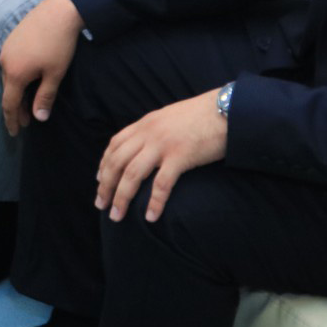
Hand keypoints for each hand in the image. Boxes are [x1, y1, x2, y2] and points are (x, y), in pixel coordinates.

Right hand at [0, 0, 83, 134]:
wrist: (58, 11)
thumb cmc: (59, 45)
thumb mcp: (55, 74)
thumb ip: (45, 97)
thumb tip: (39, 118)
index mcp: (15, 74)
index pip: (9, 104)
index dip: (12, 120)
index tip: (14, 133)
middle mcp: (5, 62)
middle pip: (8, 91)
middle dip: (17, 108)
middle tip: (27, 122)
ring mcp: (6, 49)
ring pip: (9, 77)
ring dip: (18, 92)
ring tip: (29, 102)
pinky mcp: (11, 40)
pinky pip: (10, 65)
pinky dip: (18, 78)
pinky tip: (28, 79)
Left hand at [97, 88, 228, 222]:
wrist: (228, 108)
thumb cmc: (203, 115)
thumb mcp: (171, 118)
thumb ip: (156, 130)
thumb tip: (149, 146)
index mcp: (145, 123)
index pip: (115, 145)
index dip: (104, 164)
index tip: (99, 180)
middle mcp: (149, 133)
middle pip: (117, 162)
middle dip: (105, 185)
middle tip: (100, 204)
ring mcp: (163, 144)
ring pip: (132, 174)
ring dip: (121, 197)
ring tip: (116, 215)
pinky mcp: (181, 156)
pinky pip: (161, 183)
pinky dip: (154, 202)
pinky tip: (150, 217)